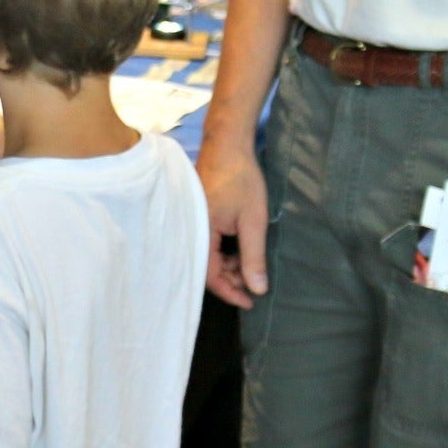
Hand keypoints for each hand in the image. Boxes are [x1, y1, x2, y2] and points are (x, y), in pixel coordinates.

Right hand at [198, 148, 268, 305]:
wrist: (228, 144)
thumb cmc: (241, 179)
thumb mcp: (253, 221)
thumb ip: (254, 257)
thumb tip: (258, 289)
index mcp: (199, 233)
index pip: (210, 276)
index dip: (231, 292)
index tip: (251, 302)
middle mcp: (189, 230)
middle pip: (206, 268)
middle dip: (231, 279)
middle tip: (254, 283)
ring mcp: (190, 222)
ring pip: (207, 256)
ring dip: (228, 264)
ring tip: (250, 264)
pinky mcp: (195, 215)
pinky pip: (206, 242)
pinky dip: (223, 250)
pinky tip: (239, 248)